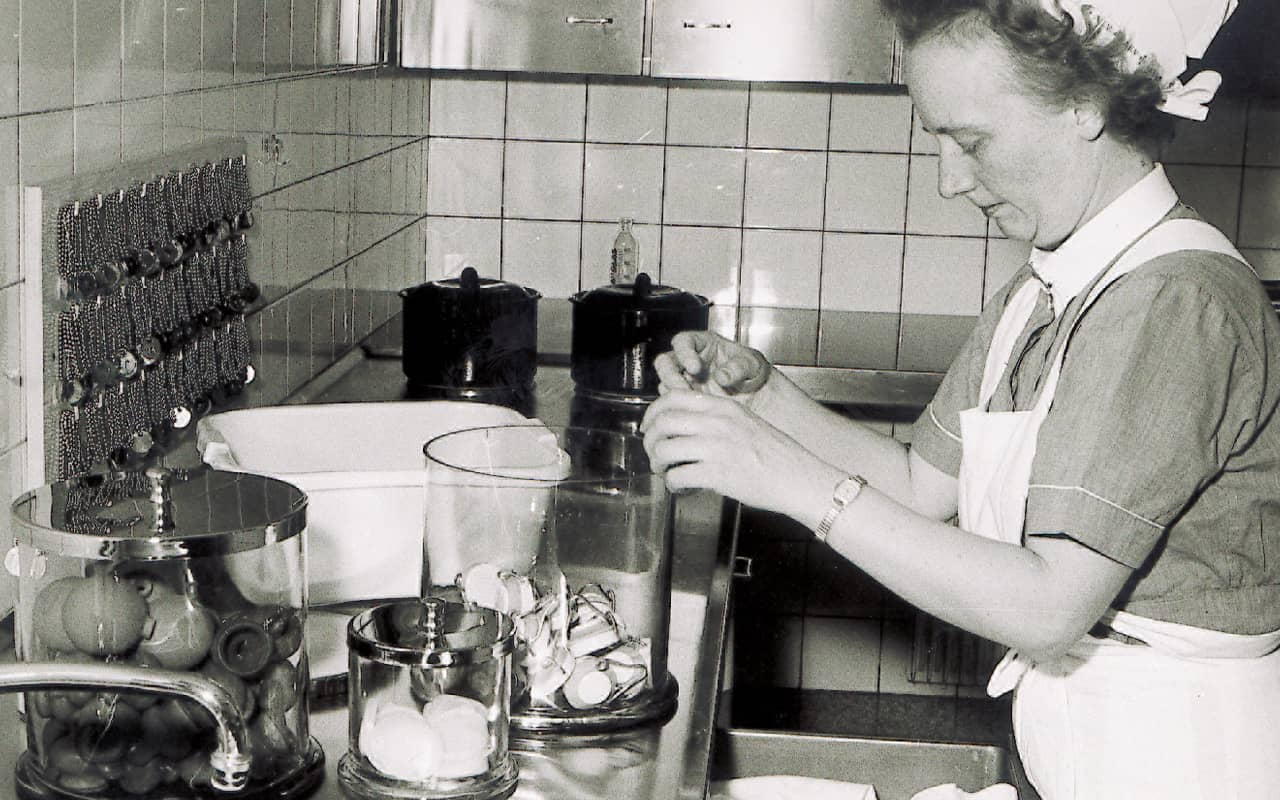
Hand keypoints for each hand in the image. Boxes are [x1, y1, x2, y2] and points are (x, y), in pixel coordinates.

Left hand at [640, 389, 836, 522]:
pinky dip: (672, 485)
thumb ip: (716, 420)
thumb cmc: (777, 455)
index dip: (652, 413)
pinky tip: (682, 488)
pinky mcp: (717, 475)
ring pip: (664, 450)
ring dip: (658, 464)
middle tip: (653, 454)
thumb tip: (682, 427)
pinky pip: (677, 476)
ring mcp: (716, 448)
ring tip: (665, 473)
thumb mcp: (746, 423)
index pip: (672, 398)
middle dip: (649, 441)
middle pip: (662, 423)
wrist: (800, 478)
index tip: (648, 427)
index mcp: (723, 407)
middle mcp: (717, 423)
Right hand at [654, 331, 770, 403]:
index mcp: (702, 343)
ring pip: (665, 384)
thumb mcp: (752, 364)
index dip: (684, 353)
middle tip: (682, 389)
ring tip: (690, 405)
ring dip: (673, 395)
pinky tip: (692, 414)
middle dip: (670, 376)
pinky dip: (679, 408)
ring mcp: (684, 381)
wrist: (756, 393)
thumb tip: (721, 376)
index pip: (683, 341)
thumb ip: (738, 367)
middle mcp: (688, 361)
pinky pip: (673, 403)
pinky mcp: (685, 400)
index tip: (694, 367)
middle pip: (665, 363)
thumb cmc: (752, 370)